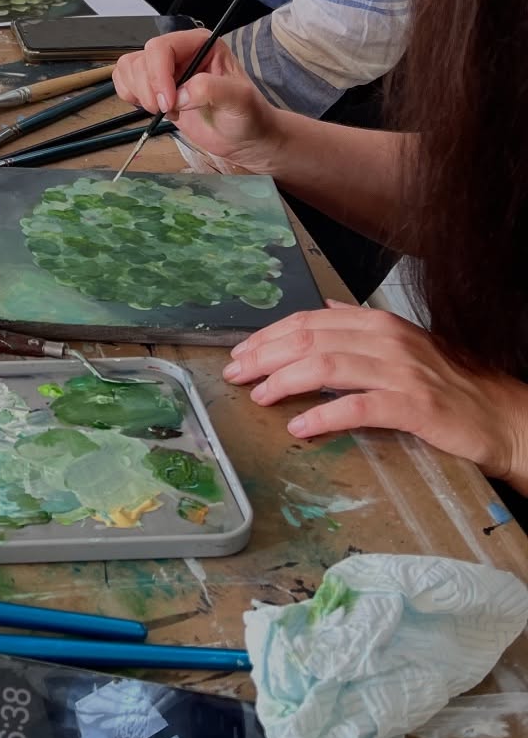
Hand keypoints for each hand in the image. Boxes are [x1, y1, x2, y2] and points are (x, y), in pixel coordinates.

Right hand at [111, 31, 286, 173]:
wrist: (244, 138)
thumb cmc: (248, 116)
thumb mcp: (239, 100)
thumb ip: (212, 90)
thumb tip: (180, 94)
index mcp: (200, 44)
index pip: (162, 47)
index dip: (158, 74)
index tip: (168, 102)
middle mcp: (180, 52)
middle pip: (142, 59)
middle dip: (149, 88)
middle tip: (168, 110)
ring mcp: (165, 70)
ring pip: (129, 69)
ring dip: (140, 94)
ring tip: (165, 110)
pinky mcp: (154, 87)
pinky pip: (125, 82)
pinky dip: (131, 97)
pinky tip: (154, 108)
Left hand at [224, 302, 527, 483]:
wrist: (502, 415)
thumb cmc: (448, 383)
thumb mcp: (403, 344)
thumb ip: (360, 327)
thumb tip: (322, 311)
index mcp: (378, 324)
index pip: (308, 321)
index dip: (269, 336)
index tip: (240, 352)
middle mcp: (386, 340)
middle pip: (309, 339)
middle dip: (264, 355)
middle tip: (236, 373)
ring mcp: (400, 372)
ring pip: (326, 366)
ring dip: (284, 381)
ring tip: (258, 396)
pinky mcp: (414, 407)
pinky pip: (359, 408)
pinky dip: (324, 416)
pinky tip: (300, 427)